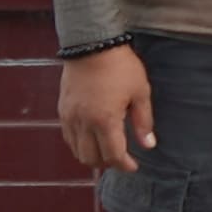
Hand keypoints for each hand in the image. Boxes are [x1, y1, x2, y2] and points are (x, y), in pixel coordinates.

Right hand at [55, 45, 154, 173]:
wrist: (91, 45)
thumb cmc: (120, 67)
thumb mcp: (140, 92)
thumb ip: (143, 121)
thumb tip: (148, 145)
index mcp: (105, 120)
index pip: (113, 155)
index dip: (124, 165)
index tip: (134, 166)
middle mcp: (84, 123)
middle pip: (92, 158)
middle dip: (108, 163)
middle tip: (121, 158)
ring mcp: (70, 118)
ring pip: (77, 151)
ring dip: (92, 156)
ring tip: (106, 151)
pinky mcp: (62, 110)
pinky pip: (68, 137)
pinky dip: (79, 144)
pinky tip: (91, 139)